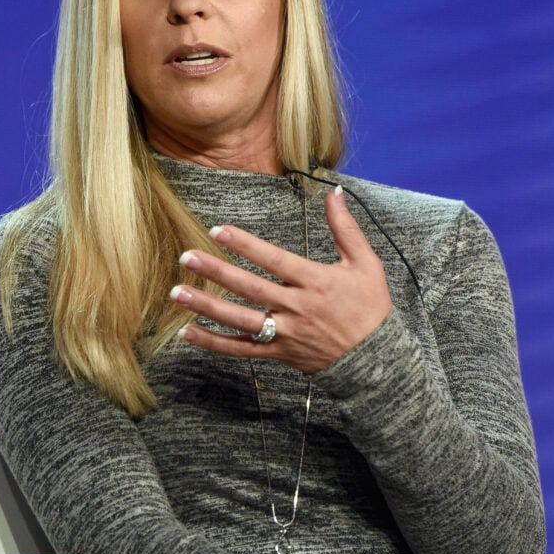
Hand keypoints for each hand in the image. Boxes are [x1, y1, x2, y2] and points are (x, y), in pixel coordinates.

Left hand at [170, 186, 392, 373]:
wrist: (376, 361)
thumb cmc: (370, 308)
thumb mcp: (365, 264)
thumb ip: (345, 228)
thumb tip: (334, 192)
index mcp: (315, 282)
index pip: (274, 260)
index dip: (246, 245)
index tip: (218, 230)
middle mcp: (296, 308)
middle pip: (250, 288)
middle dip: (216, 272)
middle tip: (186, 257)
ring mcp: (285, 333)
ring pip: (239, 319)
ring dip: (206, 307)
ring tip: (177, 293)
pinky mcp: (279, 353)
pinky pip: (241, 350)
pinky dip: (214, 343)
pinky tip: (188, 333)